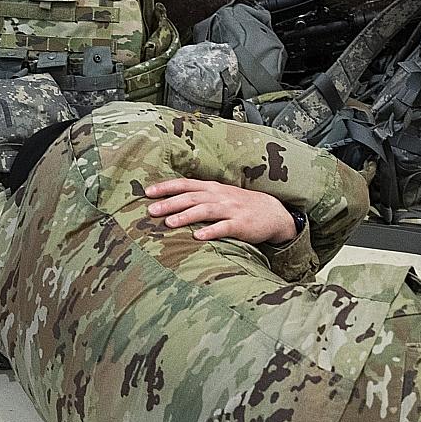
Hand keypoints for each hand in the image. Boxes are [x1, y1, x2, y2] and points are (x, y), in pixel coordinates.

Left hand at [143, 179, 298, 244]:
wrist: (273, 213)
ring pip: (205, 211)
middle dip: (170, 203)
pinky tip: (198, 237)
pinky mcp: (241, 225)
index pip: (185, 184)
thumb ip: (198, 196)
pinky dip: (211, 232)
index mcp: (212, 188)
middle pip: (191, 197)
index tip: (147, 193)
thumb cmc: (240, 205)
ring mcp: (231, 210)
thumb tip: (170, 200)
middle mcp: (219, 196)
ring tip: (169, 223)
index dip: (166, 187)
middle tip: (151, 210)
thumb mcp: (220, 195)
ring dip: (186, 216)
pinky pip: (224, 228)